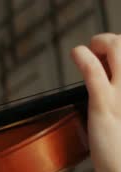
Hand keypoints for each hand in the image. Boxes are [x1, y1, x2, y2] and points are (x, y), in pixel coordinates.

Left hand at [71, 33, 120, 171]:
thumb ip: (119, 104)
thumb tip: (110, 89)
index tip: (113, 60)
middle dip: (113, 42)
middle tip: (100, 48)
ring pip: (118, 49)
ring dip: (101, 43)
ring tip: (91, 49)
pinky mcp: (104, 106)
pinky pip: (94, 73)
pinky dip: (83, 58)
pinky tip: (77, 53)